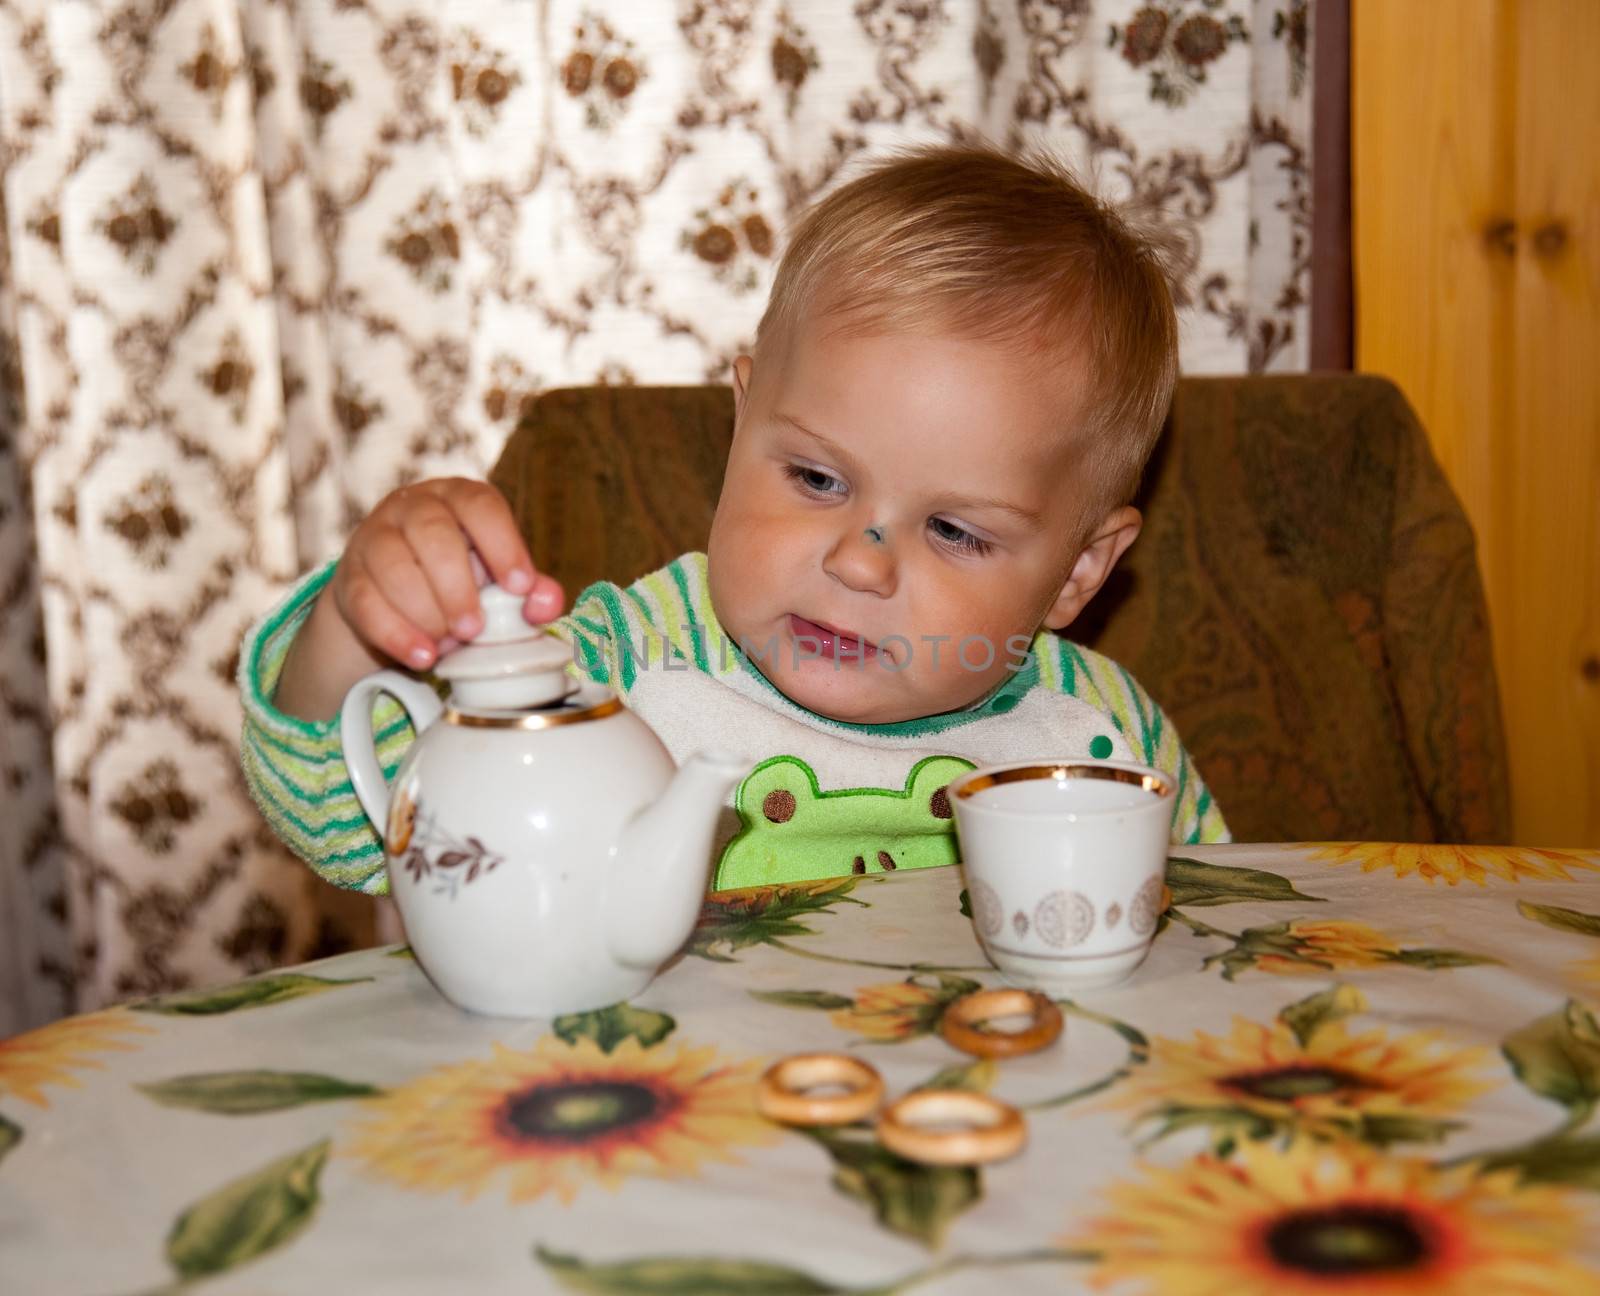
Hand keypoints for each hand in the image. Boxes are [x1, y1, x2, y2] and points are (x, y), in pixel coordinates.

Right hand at [330, 478, 563, 670]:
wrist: (395, 591)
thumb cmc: (461, 575)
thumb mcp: (497, 578)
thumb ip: (528, 590)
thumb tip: (547, 602)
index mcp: (459, 498)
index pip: (481, 506)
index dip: (503, 545)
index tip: (519, 586)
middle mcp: (413, 506)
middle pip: (432, 534)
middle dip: (456, 586)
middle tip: (475, 628)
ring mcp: (375, 536)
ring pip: (393, 567)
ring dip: (425, 612)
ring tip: (449, 644)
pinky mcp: (349, 576)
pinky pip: (366, 602)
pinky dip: (397, 634)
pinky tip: (422, 656)